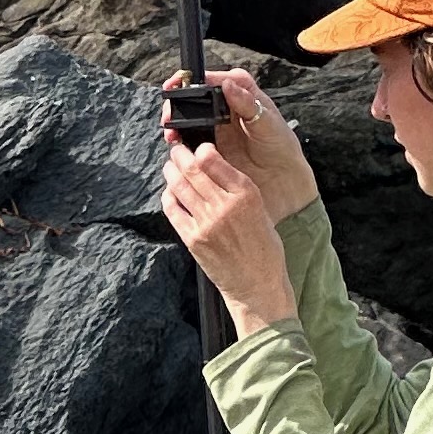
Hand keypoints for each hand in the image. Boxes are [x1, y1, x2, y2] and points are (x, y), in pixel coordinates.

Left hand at [161, 134, 298, 334]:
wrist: (258, 286)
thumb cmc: (264, 249)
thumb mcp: (261, 210)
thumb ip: (237, 189)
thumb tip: (213, 167)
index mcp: (246, 194)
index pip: (213, 159)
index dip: (201, 149)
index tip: (197, 148)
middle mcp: (225, 205)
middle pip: (192, 169)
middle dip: (180, 156)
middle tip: (176, 151)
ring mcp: (207, 223)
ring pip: (179, 186)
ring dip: (171, 172)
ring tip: (170, 167)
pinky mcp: (193, 239)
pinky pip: (173, 210)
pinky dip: (168, 197)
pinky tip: (170, 193)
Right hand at [162, 64, 319, 226]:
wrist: (284, 184)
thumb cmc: (282, 150)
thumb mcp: (269, 124)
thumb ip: (248, 103)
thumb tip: (227, 84)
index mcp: (241, 98)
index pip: (214, 80)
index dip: (195, 78)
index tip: (181, 80)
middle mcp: (225, 113)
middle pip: (194, 100)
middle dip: (178, 102)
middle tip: (170, 111)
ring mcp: (216, 133)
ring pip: (188, 122)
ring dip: (176, 124)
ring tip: (172, 133)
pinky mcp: (210, 153)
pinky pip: (189, 146)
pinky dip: (180, 146)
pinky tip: (178, 149)